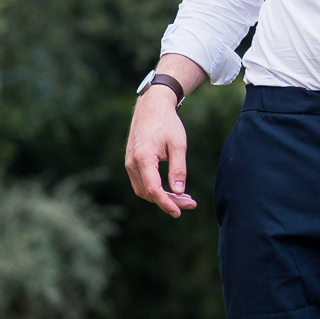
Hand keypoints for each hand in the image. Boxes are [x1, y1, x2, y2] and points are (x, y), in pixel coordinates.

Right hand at [125, 88, 198, 217]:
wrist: (151, 106)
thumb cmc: (167, 123)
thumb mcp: (178, 144)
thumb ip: (178, 169)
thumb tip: (179, 192)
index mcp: (143, 160)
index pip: (153, 190)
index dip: (166, 204)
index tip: (180, 212)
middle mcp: (132, 164)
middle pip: (148, 193)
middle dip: (168, 202)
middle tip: (190, 204)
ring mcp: (129, 164)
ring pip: (144, 190)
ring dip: (162, 197)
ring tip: (184, 198)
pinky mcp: (131, 162)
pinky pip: (142, 183)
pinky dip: (155, 189)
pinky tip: (171, 190)